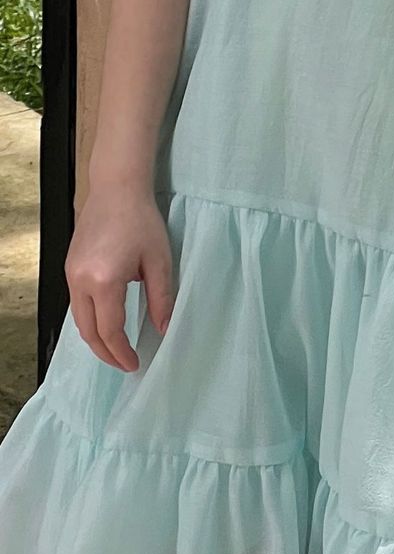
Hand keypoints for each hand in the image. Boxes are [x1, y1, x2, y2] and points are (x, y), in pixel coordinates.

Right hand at [65, 179, 174, 371]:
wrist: (116, 189)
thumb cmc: (142, 220)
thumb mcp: (159, 260)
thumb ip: (162, 298)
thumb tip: (164, 329)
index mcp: (105, 281)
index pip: (110, 330)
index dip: (122, 352)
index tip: (135, 364)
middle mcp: (81, 281)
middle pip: (88, 331)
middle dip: (105, 353)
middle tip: (124, 364)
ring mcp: (71, 274)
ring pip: (78, 319)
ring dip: (96, 338)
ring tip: (116, 348)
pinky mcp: (69, 267)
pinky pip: (77, 303)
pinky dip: (90, 319)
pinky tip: (106, 322)